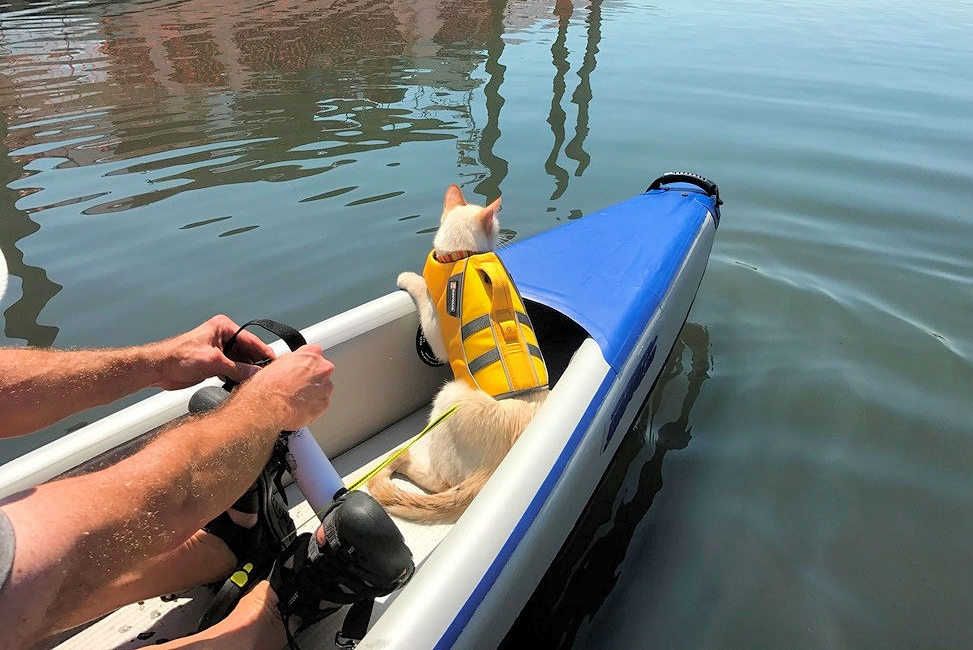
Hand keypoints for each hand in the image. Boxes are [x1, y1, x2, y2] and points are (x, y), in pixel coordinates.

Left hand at [152, 315, 276, 389]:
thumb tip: (256, 373)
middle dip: (256, 363)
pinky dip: (237, 376)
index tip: (276, 363)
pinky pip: (232, 369)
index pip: (251, 340)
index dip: (264, 352)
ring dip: (246, 372)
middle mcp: (223, 336)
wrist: (158, 368)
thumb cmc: (178, 357)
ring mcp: (219, 350)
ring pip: (241, 361)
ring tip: (257, 382)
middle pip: (248, 351)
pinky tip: (243, 384)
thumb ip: (237, 368)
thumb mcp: (213, 361)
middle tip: (268, 376)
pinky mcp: (215, 362)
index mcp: (223, 327)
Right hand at [236, 344, 334, 430]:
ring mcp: (326, 387)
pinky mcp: (325, 403)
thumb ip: (292, 360)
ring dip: (312, 391)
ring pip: (322, 387)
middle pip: (320, 370)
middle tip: (295, 384)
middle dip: (310, 377)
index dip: (303, 363)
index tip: (298, 369)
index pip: (313, 354)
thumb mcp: (277, 362)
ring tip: (295, 397)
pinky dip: (312, 404)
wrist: (269, 408)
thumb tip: (293, 364)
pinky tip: (299, 406)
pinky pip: (320, 402)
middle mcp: (323, 368)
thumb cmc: (269, 386)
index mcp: (312, 354)